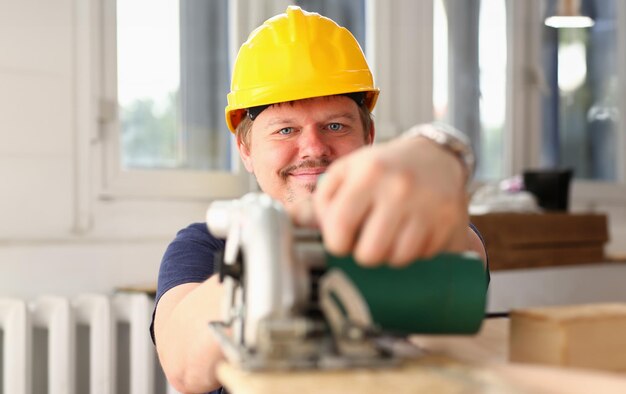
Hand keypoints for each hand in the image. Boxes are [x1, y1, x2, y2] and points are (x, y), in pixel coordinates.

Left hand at [312, 136, 469, 266]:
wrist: (436, 156)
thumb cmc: (384, 168)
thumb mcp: (348, 172)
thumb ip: (320, 199)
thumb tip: (291, 222)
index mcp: (367, 174)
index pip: (339, 230)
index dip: (336, 243)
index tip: (343, 239)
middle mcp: (399, 189)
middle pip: (368, 253)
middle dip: (364, 253)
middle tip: (368, 240)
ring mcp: (427, 207)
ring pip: (397, 260)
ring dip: (390, 256)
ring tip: (391, 236)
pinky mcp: (450, 223)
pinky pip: (424, 258)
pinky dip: (415, 254)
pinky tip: (413, 235)